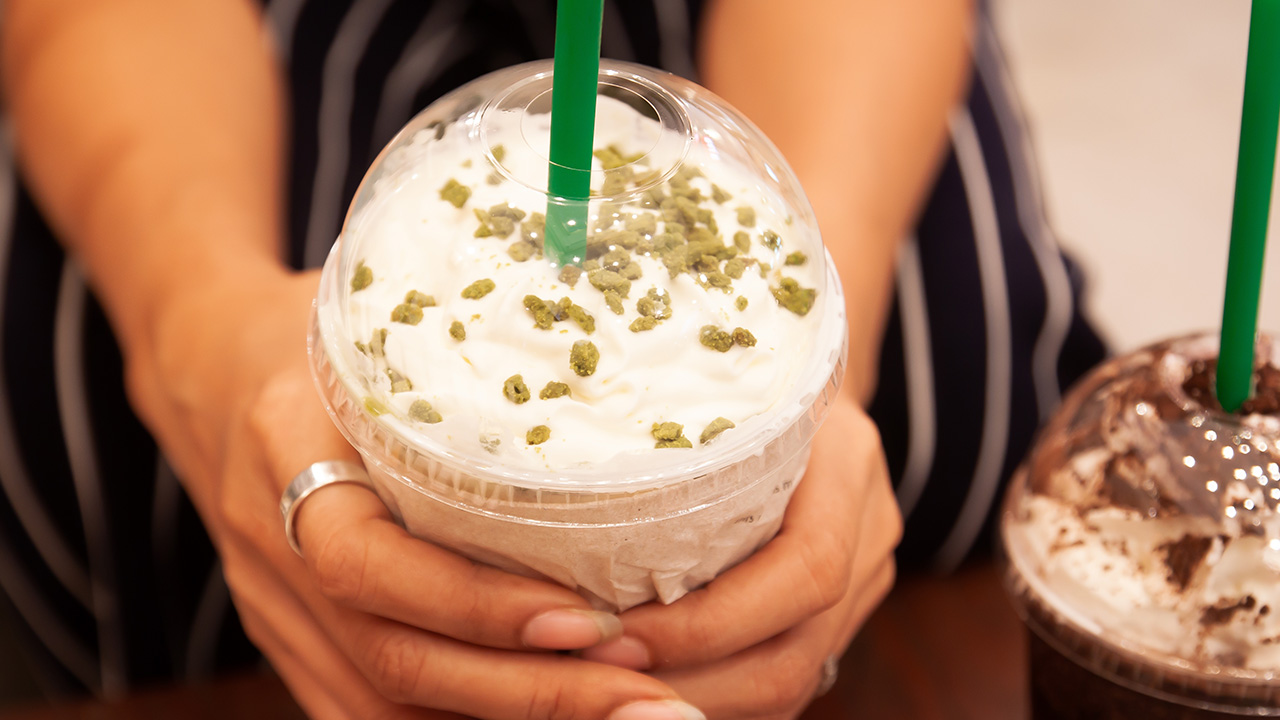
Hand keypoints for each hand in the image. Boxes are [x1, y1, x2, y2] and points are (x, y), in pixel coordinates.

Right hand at [125, 268, 701, 719]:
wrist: (204, 366)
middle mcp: (271, 546)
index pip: (371, 563)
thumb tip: (607, 367)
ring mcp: (272, 605)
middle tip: (650, 695)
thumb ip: (457, 352)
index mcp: (287, 450)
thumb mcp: (373, 317)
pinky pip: (362, 707)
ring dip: (510, 719)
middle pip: (394, 660)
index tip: (595, 620)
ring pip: (383, 702)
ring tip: (624, 708)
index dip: (482, 605)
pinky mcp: (287, 637)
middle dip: (533, 692)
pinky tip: (546, 716)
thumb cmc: (311, 330)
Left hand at [582, 396, 901, 718]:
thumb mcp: (716, 388)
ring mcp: (864, 581)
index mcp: (847, 466)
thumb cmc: (741, 374)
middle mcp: (869, 535)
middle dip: (691, 681)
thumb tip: (560, 501)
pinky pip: (784, 679)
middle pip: (795, 654)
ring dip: (698, 699)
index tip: (618, 634)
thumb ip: (672, 442)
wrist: (805, 374)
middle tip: (598, 676)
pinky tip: (655, 687)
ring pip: (792, 684)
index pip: (805, 572)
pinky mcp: (840, 614)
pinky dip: (717, 693)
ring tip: (616, 692)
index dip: (709, 623)